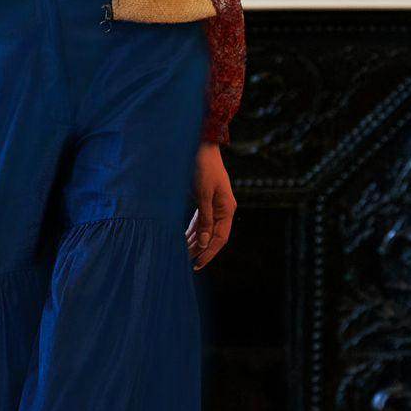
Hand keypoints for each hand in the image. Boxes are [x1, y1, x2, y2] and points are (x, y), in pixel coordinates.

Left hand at [186, 141, 236, 269]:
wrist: (202, 146)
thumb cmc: (203, 168)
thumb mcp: (203, 194)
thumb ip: (204, 219)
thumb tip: (204, 242)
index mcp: (227, 209)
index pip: (219, 238)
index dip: (208, 253)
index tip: (197, 264)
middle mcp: (224, 209)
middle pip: (213, 236)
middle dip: (200, 250)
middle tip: (186, 262)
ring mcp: (216, 205)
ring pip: (206, 229)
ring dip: (195, 241)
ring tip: (182, 253)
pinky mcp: (207, 200)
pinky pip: (201, 220)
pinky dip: (193, 230)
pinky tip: (184, 238)